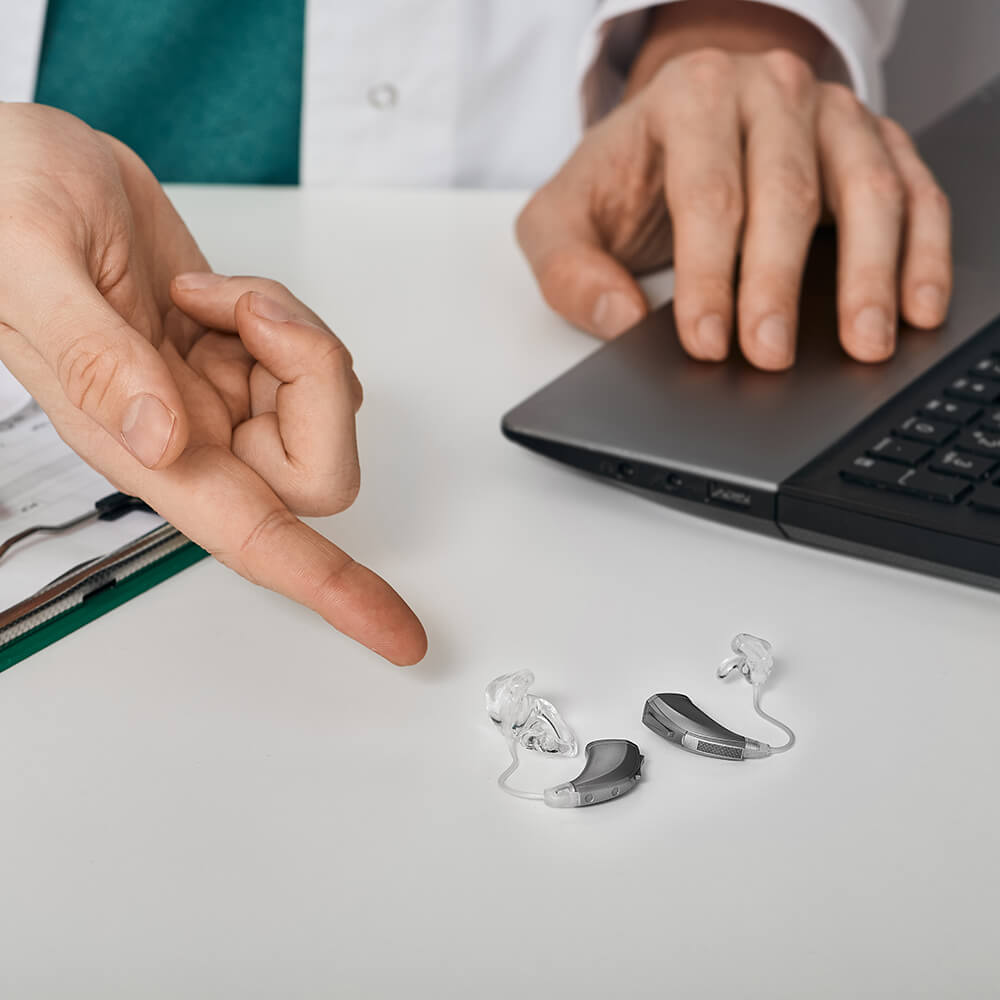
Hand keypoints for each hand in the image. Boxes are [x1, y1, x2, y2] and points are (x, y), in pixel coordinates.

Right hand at [0, 103, 425, 663]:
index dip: (331, 588)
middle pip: (317, 467)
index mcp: (139, 444)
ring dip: (296, 338)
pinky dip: (285, 316)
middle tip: (256, 318)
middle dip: (314, 384)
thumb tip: (162, 440)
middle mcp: (187, 433)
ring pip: (320, 405)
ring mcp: (216, 392)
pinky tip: (221, 292)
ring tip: (220, 295)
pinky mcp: (232, 350)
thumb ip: (93, 358)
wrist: (16, 158)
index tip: (396, 635)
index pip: (256, 539)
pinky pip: (306, 356)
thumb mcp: (28, 263)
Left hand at [517, 2, 951, 369]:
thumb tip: (618, 321)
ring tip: (864, 343)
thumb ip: (570, 269)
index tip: (707, 342)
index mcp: (691, 98)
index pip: (707, 194)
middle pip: (787, 193)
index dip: (708, 276)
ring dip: (869, 274)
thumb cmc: (624, 179)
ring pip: (866, 188)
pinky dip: (921, 250)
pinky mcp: (873, 142)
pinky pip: (913, 191)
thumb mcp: (562, 220)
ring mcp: (830, 113)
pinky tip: (917, 306)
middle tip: (771, 356)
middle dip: (778, 285)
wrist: (676, 128)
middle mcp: (768, 92)